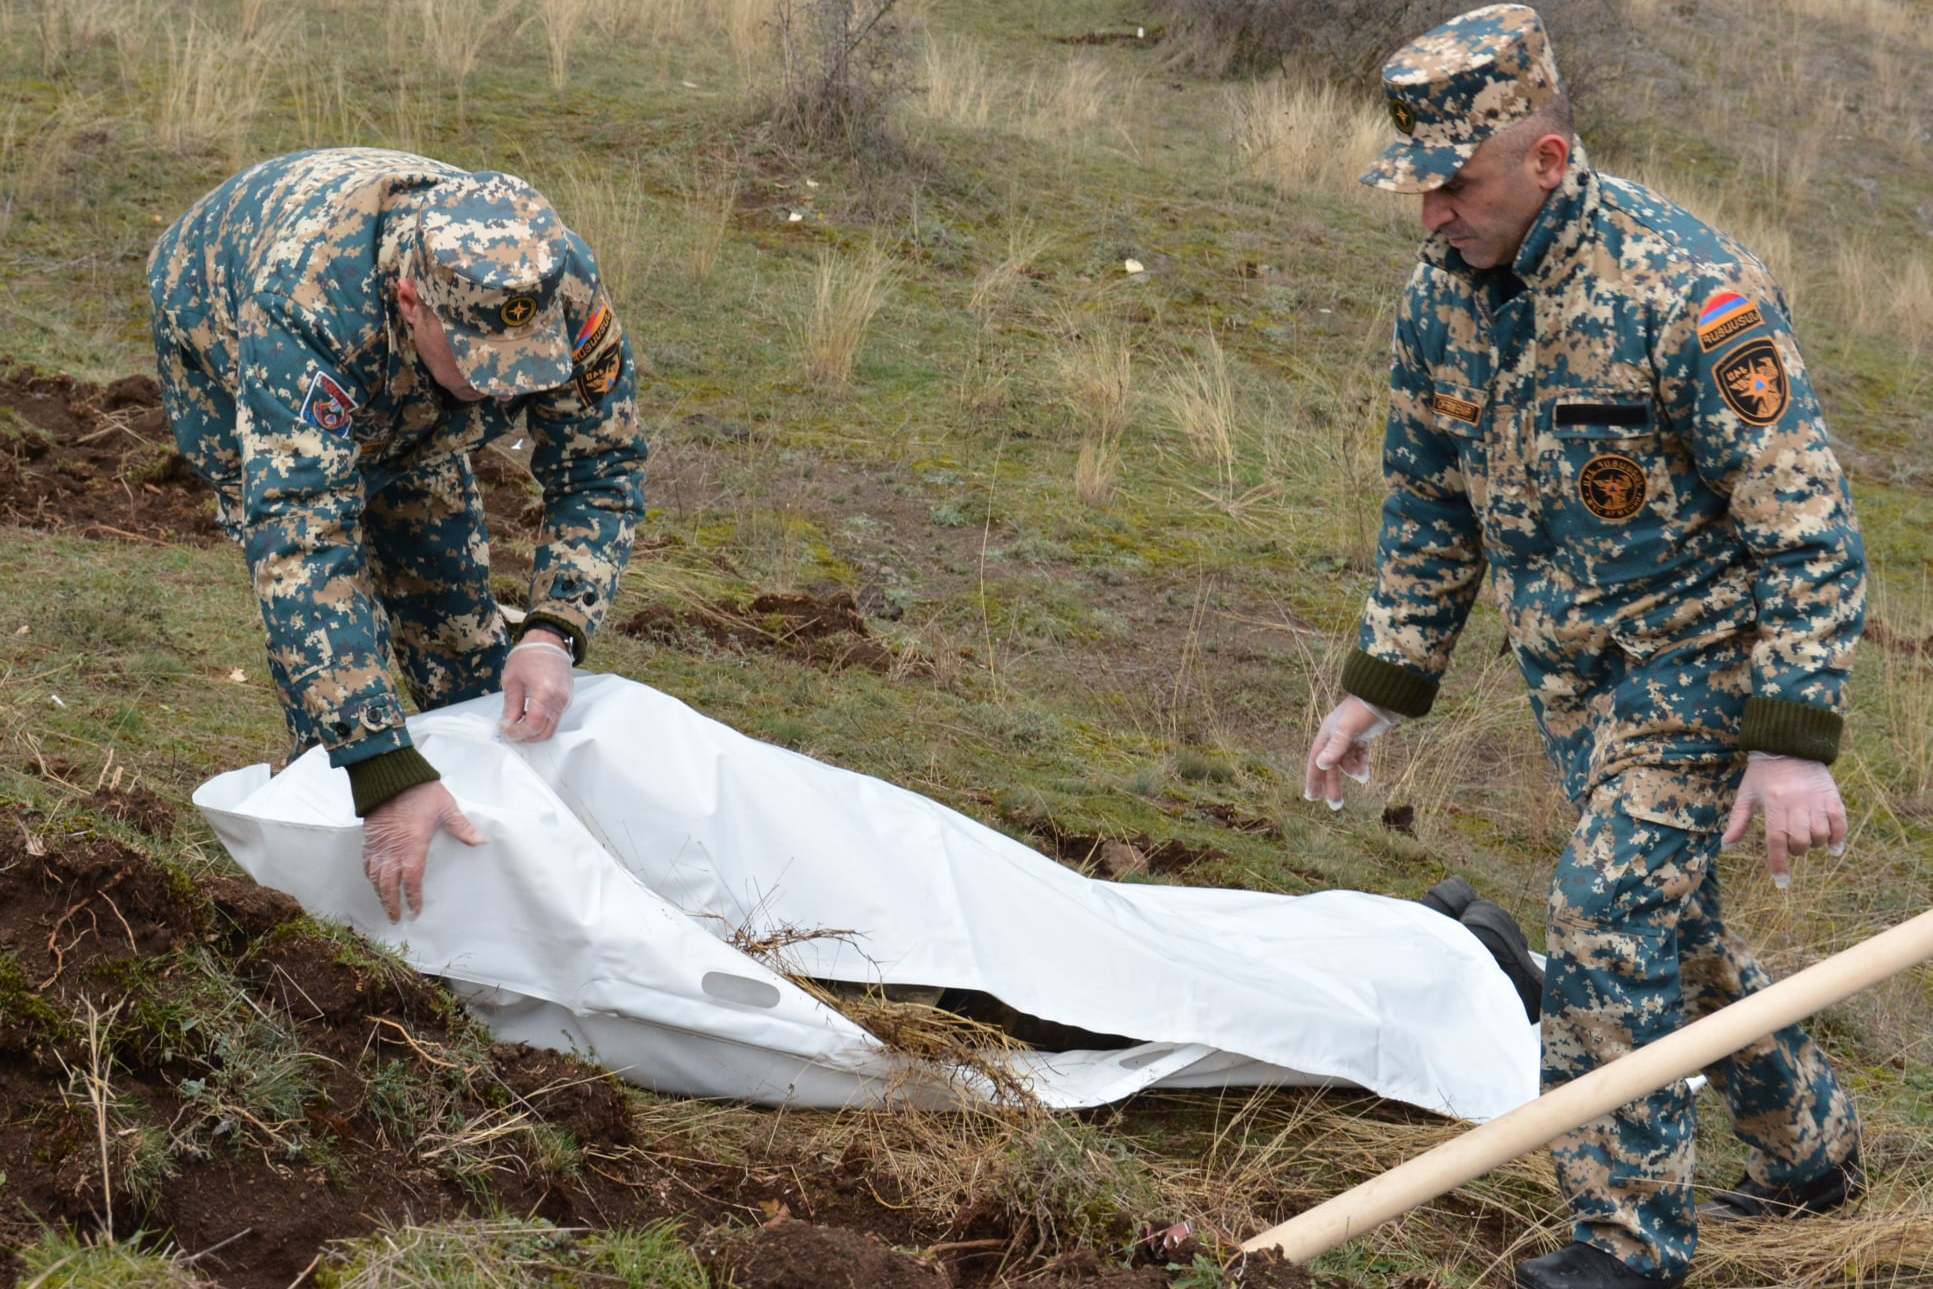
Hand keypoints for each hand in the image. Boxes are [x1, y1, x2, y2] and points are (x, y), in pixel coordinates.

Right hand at [362, 780, 485, 920]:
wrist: (390, 776)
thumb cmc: (421, 792)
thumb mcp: (447, 808)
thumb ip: (462, 827)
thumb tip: (481, 841)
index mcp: (413, 847)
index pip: (412, 880)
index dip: (413, 898)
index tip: (415, 911)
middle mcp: (393, 851)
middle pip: (389, 885)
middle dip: (392, 904)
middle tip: (396, 918)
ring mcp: (378, 845)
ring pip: (375, 877)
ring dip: (379, 893)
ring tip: (385, 905)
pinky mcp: (368, 838)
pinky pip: (366, 862)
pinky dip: (369, 876)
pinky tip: (373, 881)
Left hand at [500, 631, 573, 742]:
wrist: (549, 641)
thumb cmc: (528, 656)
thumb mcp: (512, 680)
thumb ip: (511, 706)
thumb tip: (506, 726)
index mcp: (544, 693)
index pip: (533, 725)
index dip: (517, 733)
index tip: (504, 731)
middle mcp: (559, 700)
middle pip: (545, 732)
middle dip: (526, 736)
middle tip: (510, 732)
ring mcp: (565, 701)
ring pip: (552, 728)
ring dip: (534, 732)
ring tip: (518, 725)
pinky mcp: (567, 700)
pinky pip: (556, 719)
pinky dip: (542, 723)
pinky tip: (528, 716)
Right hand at [1303, 696, 1397, 811]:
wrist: (1385, 697)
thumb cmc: (1362, 711)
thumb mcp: (1347, 729)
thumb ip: (1335, 748)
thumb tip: (1321, 765)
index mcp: (1326, 734)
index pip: (1315, 760)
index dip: (1312, 779)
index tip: (1312, 797)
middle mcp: (1335, 737)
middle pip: (1331, 766)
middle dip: (1332, 785)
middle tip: (1335, 806)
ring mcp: (1350, 738)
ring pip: (1346, 763)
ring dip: (1353, 772)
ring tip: (1363, 777)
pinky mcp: (1363, 738)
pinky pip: (1359, 757)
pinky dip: (1362, 766)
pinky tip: (1366, 774)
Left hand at [1721, 752, 1847, 888]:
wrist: (1789, 746)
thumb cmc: (1763, 774)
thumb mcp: (1746, 795)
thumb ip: (1738, 821)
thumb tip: (1726, 846)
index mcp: (1773, 803)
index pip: (1776, 840)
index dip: (1778, 863)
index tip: (1781, 882)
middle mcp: (1796, 802)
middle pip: (1800, 840)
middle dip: (1796, 851)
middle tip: (1791, 846)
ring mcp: (1816, 799)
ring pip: (1820, 834)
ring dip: (1814, 844)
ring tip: (1807, 840)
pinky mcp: (1832, 796)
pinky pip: (1840, 822)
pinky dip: (1839, 838)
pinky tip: (1833, 848)